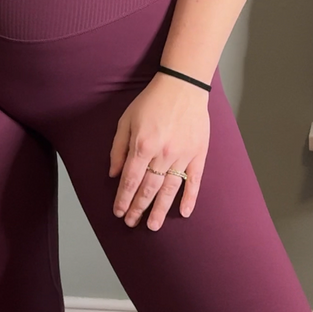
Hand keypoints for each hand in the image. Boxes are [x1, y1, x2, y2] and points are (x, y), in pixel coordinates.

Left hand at [110, 73, 209, 229]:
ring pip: (169, 189)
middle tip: (131, 223)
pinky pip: (194, 180)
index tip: (118, 212)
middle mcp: (163, 154)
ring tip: (153, 226)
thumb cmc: (152, 101)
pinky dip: (190, 198)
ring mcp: (183, 155)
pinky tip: (184, 213)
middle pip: (148, 189)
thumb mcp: (126, 120)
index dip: (123, 199)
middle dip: (138, 208)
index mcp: (143, 145)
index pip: (130, 180)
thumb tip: (114, 174)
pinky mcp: (198, 154)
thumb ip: (118, 148)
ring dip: (160, 210)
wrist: (183, 85)